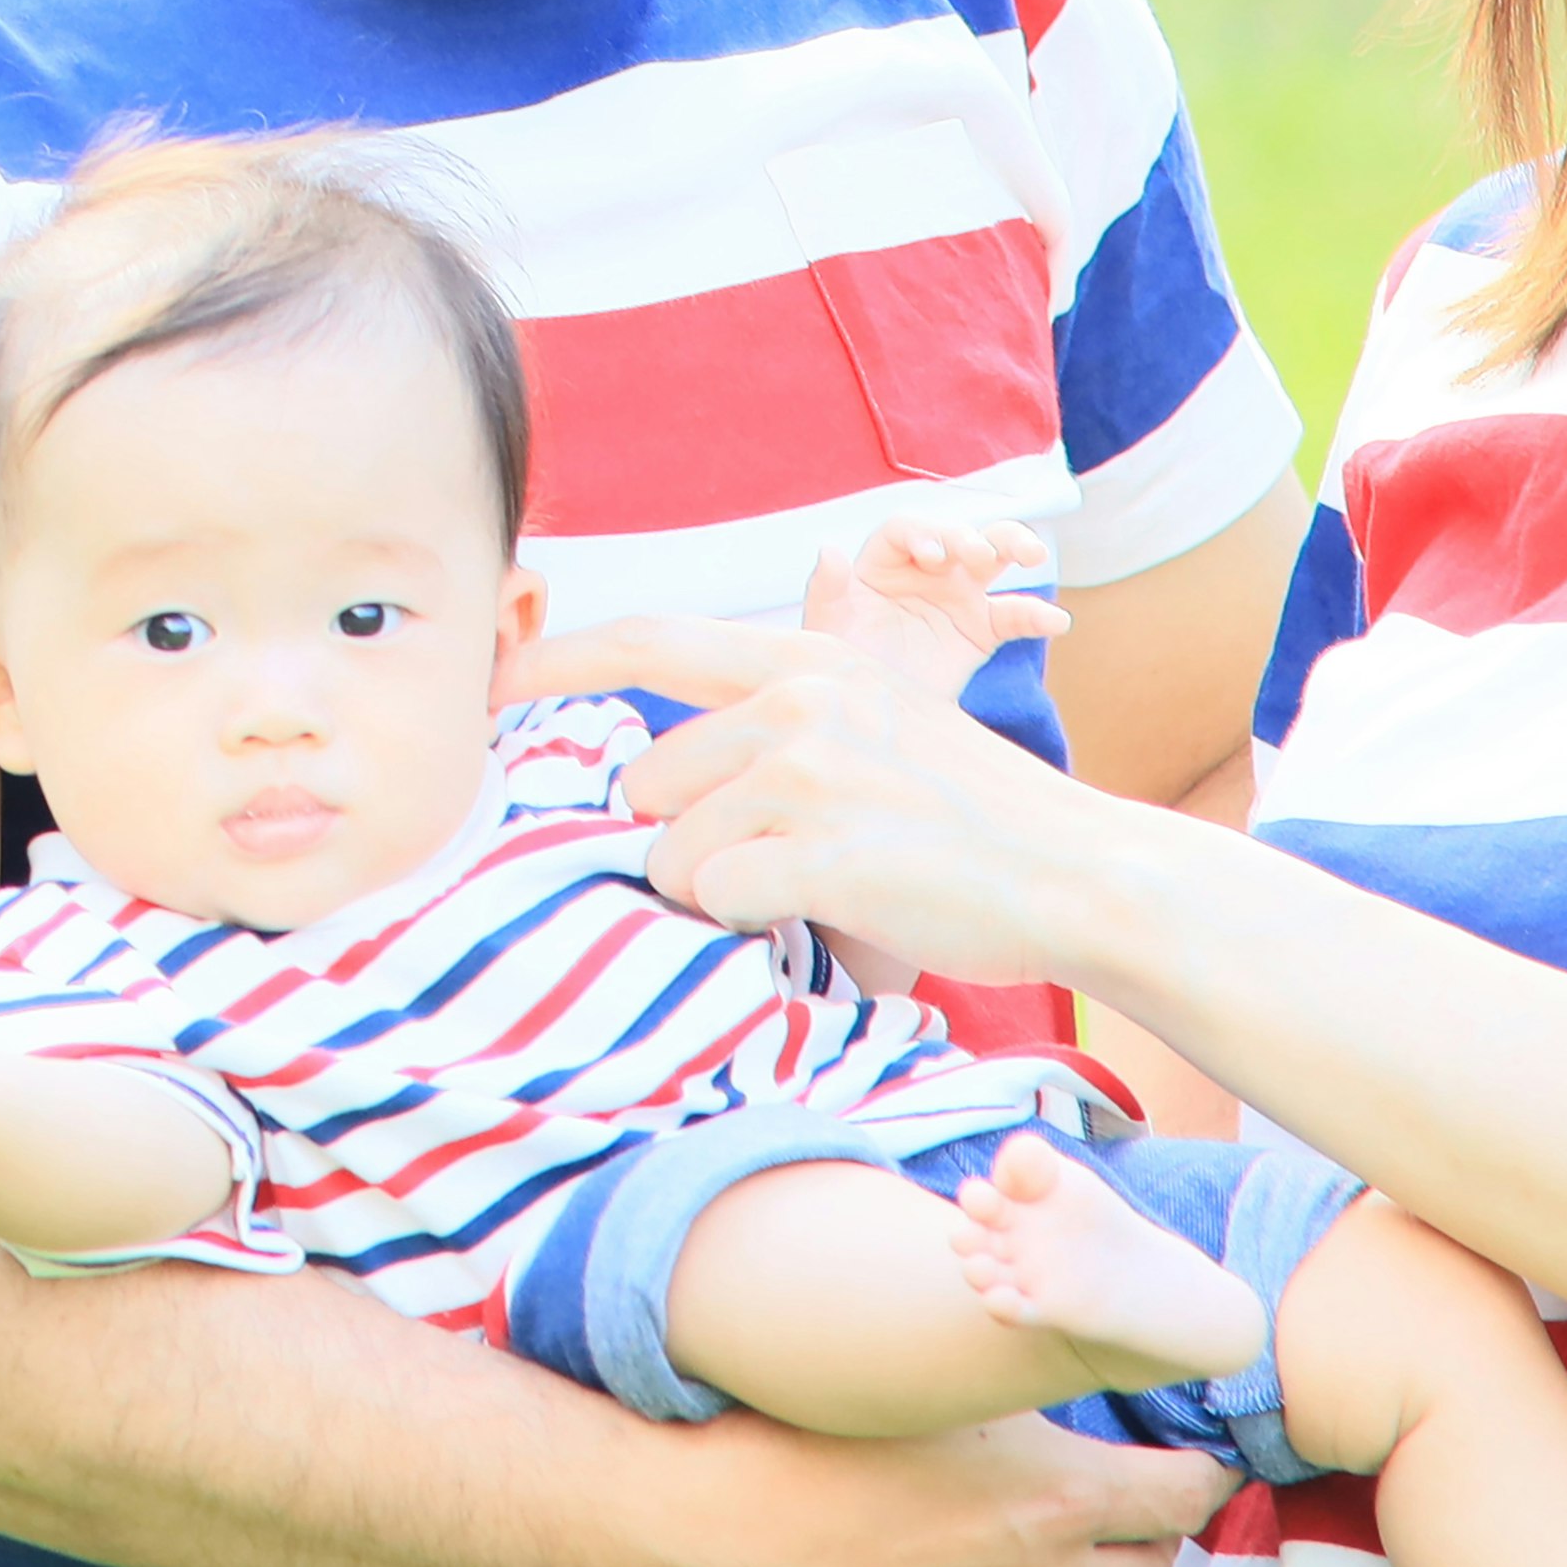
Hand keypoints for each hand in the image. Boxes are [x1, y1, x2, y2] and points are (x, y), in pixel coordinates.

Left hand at [496, 613, 1145, 989]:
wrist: (1077, 874)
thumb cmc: (971, 821)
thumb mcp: (880, 724)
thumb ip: (779, 720)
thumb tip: (657, 766)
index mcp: (807, 659)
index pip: (646, 640)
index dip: (553, 660)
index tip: (489, 682)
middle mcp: (798, 701)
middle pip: (644, 784)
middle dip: (681, 841)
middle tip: (770, 865)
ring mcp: (808, 775)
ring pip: (672, 855)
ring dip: (722, 891)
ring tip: (814, 888)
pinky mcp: (820, 854)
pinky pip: (717, 902)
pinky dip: (755, 926)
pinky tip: (827, 912)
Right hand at [634, 1411, 1239, 1566]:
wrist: (698, 1533)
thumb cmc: (806, 1439)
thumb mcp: (934, 1392)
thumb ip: (1023, 1410)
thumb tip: (1067, 1399)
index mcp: (1057, 1501)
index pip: (1185, 1497)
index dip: (1194, 1478)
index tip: (1186, 1471)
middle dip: (1141, 1549)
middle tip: (1110, 1518)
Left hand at [804, 513, 1067, 700]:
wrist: (871, 717)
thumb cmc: (842, 667)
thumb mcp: (826, 632)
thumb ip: (826, 590)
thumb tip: (829, 550)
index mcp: (884, 562)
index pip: (907, 530)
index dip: (922, 533)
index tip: (930, 556)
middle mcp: (925, 570)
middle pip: (957, 533)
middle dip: (970, 537)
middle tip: (978, 553)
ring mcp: (958, 596)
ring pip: (995, 555)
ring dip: (1015, 544)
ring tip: (1033, 554)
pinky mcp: (982, 630)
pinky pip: (1015, 616)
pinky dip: (1038, 617)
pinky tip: (1056, 623)